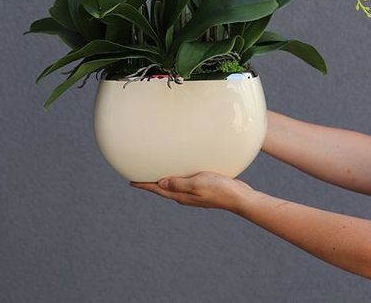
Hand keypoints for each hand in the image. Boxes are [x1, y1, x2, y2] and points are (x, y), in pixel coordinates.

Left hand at [131, 171, 255, 212]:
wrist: (238, 197)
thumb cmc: (219, 189)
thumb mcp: (197, 184)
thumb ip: (179, 183)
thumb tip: (161, 183)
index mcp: (181, 195)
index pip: (158, 189)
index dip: (144, 185)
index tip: (131, 181)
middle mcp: (185, 196)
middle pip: (162, 189)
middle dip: (150, 183)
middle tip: (138, 176)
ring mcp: (193, 193)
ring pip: (172, 186)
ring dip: (162, 180)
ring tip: (154, 173)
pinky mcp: (201, 188)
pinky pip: (183, 182)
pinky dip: (175, 177)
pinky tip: (178, 172)